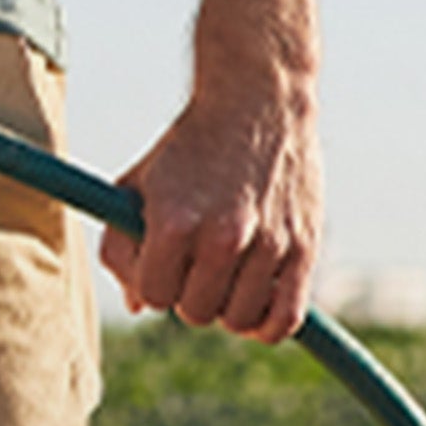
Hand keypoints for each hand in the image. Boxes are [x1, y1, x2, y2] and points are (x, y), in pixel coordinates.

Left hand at [104, 81, 321, 337]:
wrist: (255, 103)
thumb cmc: (188, 150)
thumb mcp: (136, 185)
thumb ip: (122, 246)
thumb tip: (139, 305)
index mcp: (174, 222)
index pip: (154, 295)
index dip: (154, 281)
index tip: (162, 259)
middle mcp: (223, 237)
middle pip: (195, 312)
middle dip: (188, 292)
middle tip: (196, 260)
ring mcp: (268, 245)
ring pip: (238, 320)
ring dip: (227, 305)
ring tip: (226, 271)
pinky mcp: (304, 249)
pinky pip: (284, 319)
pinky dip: (267, 323)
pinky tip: (256, 300)